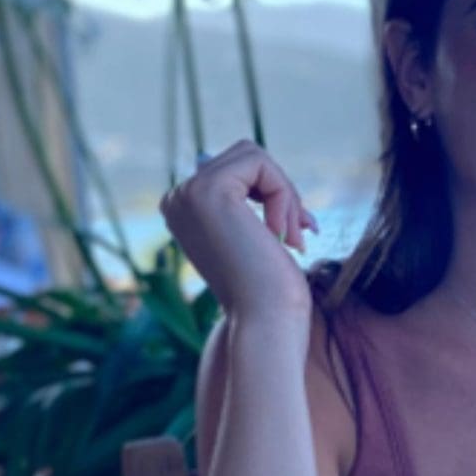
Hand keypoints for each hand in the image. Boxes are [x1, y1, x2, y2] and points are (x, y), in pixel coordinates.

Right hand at [159, 140, 318, 318]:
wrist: (264, 320)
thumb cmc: (268, 286)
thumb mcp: (253, 233)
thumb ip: (244, 198)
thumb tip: (247, 155)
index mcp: (182, 208)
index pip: (237, 170)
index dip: (273, 194)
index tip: (294, 232)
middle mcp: (177, 197)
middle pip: (247, 157)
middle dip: (282, 191)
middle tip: (299, 233)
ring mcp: (188, 192)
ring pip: (255, 157)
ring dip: (285, 194)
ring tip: (292, 235)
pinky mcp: (210, 190)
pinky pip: (262, 165)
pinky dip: (284, 195)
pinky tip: (281, 234)